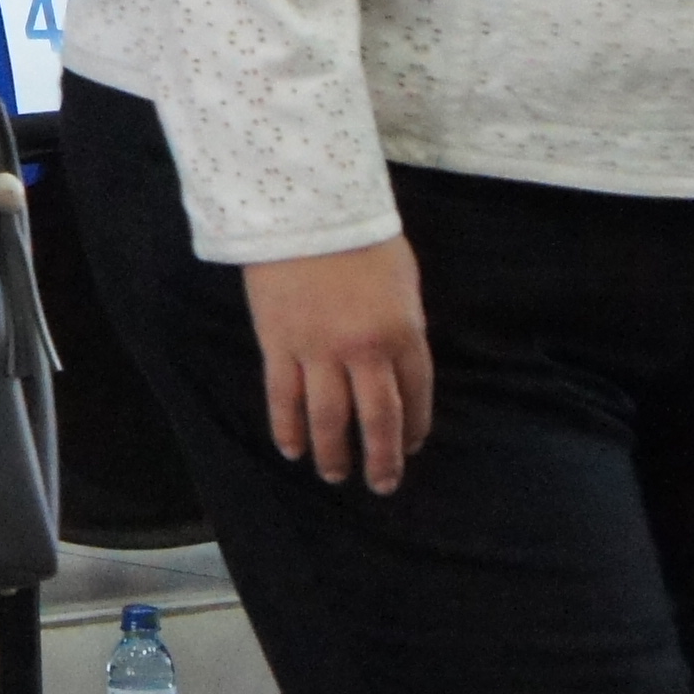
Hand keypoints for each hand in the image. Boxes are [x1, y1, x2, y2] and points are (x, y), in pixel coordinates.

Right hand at [242, 235, 433, 493]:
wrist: (304, 209)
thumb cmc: (360, 236)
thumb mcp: (402, 280)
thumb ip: (402, 325)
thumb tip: (398, 362)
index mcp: (403, 333)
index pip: (415, 396)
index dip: (414, 428)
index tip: (412, 447)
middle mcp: (364, 351)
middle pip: (377, 419)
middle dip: (382, 458)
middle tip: (382, 484)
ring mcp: (318, 351)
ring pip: (328, 418)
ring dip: (333, 453)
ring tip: (334, 475)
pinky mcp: (278, 344)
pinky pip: (283, 397)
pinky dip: (288, 428)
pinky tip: (293, 449)